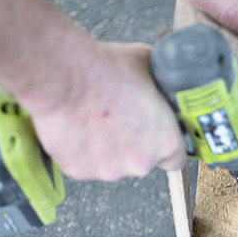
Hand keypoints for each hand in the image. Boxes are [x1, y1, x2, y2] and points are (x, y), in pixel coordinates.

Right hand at [20, 42, 185, 181]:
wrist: (62, 77)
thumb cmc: (104, 71)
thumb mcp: (149, 66)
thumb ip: (160, 84)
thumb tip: (161, 81)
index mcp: (164, 141)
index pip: (175, 159)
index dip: (165, 148)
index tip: (157, 138)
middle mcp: (140, 162)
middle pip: (141, 160)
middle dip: (133, 144)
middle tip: (119, 119)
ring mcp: (109, 170)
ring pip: (113, 163)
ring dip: (108, 148)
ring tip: (96, 119)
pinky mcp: (80, 171)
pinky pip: (85, 162)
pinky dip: (83, 149)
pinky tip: (79, 126)